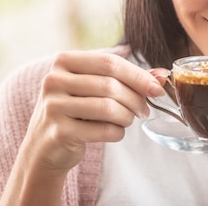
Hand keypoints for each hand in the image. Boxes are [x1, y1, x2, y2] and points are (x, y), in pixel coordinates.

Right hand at [23, 47, 164, 173]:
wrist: (45, 145)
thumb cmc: (76, 111)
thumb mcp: (95, 88)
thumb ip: (127, 78)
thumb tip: (162, 74)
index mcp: (63, 61)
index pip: (110, 63)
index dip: (138, 75)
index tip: (157, 89)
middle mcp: (54, 80)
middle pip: (110, 85)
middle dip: (135, 99)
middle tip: (144, 110)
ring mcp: (53, 106)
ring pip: (108, 108)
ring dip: (127, 116)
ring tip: (129, 120)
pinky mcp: (59, 132)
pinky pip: (102, 130)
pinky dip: (117, 132)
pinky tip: (116, 132)